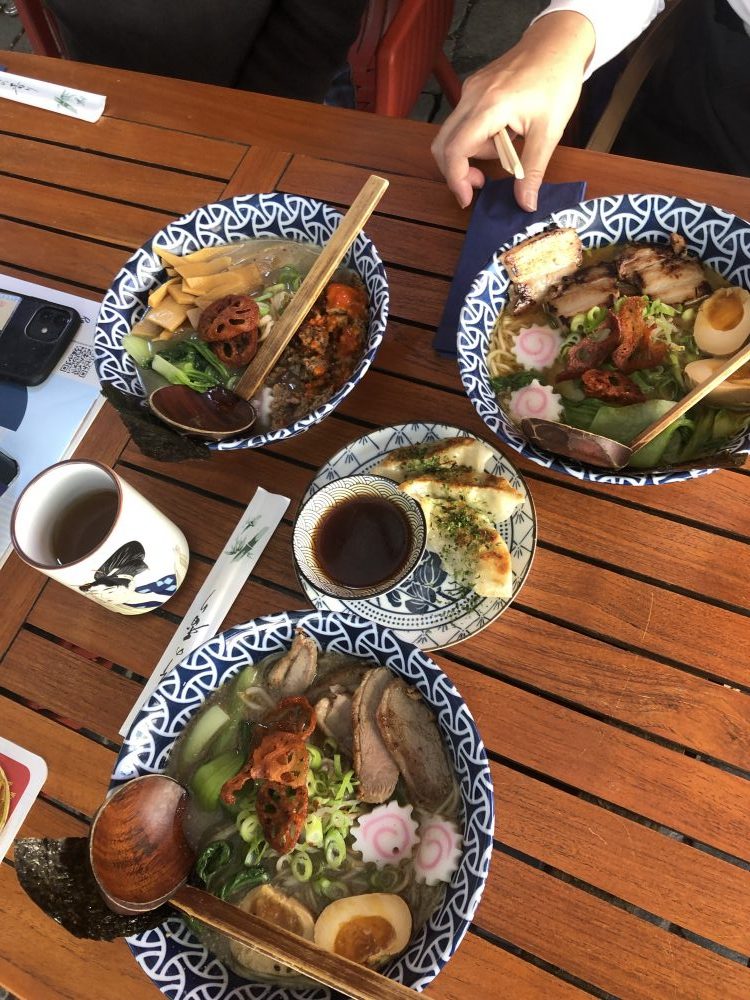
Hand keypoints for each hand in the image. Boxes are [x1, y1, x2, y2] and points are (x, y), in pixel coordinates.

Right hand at [431, 12, 594, 210]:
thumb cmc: (556, 80)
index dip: (456, 179)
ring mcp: (470, 91)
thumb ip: (533, 170)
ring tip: (506, 148)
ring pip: (453, 134)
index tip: (468, 197)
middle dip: (457, 170)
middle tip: (481, 183)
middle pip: (443, 144)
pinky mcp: (474, 89)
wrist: (557, 43)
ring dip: (472, 152)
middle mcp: (472, 97)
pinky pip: (464, 122)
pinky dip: (477, 137)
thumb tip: (526, 204)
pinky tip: (502, 134)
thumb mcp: (549, 131)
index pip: (455, 150)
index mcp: (489, 107)